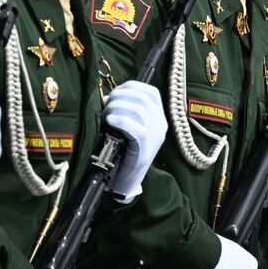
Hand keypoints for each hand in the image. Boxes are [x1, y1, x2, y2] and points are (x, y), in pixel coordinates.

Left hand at [103, 80, 164, 202]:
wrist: (127, 182)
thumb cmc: (123, 152)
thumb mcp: (129, 129)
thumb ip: (126, 112)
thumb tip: (108, 97)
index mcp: (159, 118)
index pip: (151, 91)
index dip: (131, 87)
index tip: (114, 92)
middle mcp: (161, 124)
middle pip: (142, 98)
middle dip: (120, 96)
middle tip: (106, 105)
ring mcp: (156, 135)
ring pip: (138, 109)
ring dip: (116, 107)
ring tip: (106, 116)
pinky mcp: (146, 145)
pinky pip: (134, 126)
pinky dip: (119, 120)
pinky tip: (109, 121)